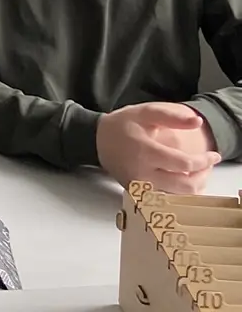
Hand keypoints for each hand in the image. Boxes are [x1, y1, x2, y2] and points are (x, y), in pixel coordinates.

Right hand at [98, 104, 220, 192]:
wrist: (96, 141)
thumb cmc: (122, 125)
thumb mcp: (144, 113)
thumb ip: (171, 117)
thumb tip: (198, 122)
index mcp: (145, 152)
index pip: (185, 164)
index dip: (204, 161)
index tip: (214, 155)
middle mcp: (143, 174)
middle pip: (186, 185)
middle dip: (204, 175)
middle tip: (208, 165)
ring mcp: (140, 186)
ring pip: (180, 196)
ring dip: (196, 185)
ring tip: (198, 172)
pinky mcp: (139, 194)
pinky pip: (168, 198)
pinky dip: (181, 191)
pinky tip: (184, 180)